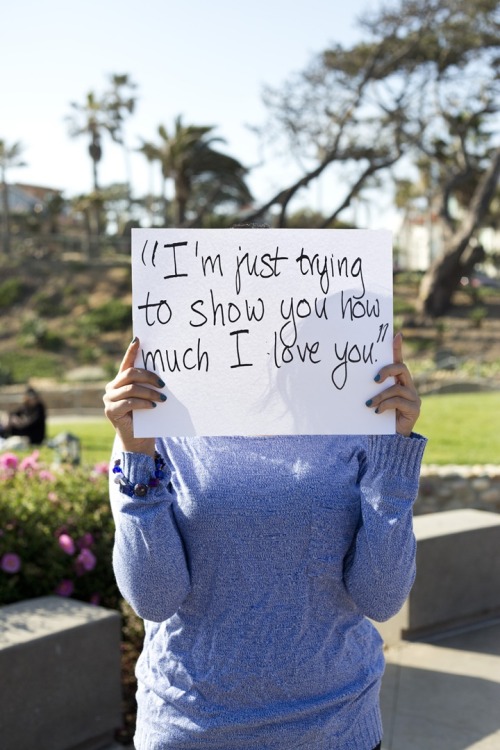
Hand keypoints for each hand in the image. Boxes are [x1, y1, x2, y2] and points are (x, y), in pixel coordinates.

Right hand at [103, 337, 165, 455]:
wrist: (139, 440)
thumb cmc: (146, 417)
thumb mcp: (148, 397)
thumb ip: (148, 385)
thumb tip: (163, 375)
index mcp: (121, 381)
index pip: (127, 363)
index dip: (131, 351)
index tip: (138, 340)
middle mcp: (112, 387)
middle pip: (130, 374)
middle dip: (149, 377)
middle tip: (163, 384)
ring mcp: (109, 399)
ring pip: (131, 388)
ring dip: (149, 392)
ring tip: (162, 398)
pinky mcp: (111, 411)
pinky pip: (129, 402)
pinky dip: (143, 402)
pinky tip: (153, 405)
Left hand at [366, 332, 420, 436]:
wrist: (390, 439)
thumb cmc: (379, 416)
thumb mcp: (374, 398)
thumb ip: (372, 388)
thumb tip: (354, 375)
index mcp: (399, 381)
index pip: (398, 360)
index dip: (398, 348)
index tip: (395, 334)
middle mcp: (408, 386)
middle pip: (401, 368)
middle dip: (387, 370)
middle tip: (374, 380)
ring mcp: (413, 397)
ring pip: (397, 388)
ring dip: (381, 395)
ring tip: (369, 404)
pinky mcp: (414, 409)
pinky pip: (399, 401)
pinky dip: (386, 405)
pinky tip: (377, 411)